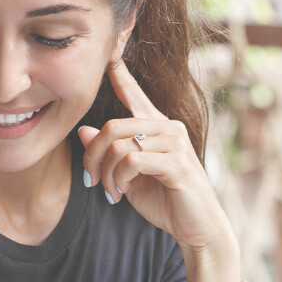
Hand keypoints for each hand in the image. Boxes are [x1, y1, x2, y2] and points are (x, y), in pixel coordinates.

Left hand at [78, 62, 232, 253]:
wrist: (197, 228)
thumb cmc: (165, 201)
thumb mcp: (128, 176)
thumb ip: (109, 153)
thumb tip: (84, 130)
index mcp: (157, 128)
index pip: (134, 95)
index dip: (120, 74)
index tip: (109, 53)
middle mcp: (168, 128)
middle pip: (114, 126)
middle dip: (93, 156)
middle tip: (92, 180)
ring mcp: (175, 143)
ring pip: (120, 144)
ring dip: (106, 173)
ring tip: (110, 191)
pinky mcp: (177, 162)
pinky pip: (132, 161)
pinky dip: (118, 179)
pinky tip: (121, 193)